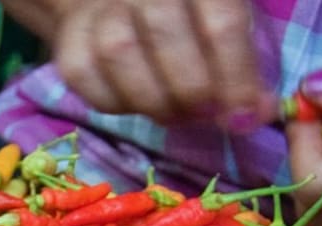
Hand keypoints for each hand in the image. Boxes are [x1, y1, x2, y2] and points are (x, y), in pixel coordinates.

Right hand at [52, 0, 273, 130]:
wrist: (120, 1)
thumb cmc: (191, 17)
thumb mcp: (228, 23)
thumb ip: (246, 65)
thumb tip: (252, 116)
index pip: (220, 21)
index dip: (235, 75)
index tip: (244, 118)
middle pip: (165, 34)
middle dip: (191, 89)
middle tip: (205, 115)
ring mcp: (100, 9)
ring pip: (118, 54)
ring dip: (152, 100)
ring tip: (174, 115)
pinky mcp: (69, 38)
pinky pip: (84, 76)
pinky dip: (113, 103)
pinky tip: (135, 105)